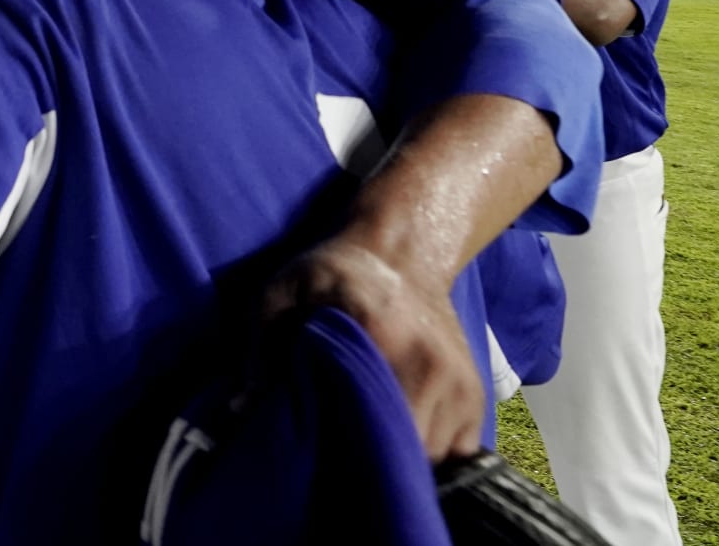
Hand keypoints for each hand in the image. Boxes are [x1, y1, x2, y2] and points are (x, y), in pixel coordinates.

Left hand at [261, 237, 483, 460]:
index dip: (345, 451)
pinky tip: (401, 438)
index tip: (322, 457)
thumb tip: (243, 406)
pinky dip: (432, 452)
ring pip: (434, 456)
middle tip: (341, 458)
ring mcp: (459, 382)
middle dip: (373, 465)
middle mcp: (428, 365)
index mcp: (379, 338)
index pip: (370, 425)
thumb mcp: (282, 290)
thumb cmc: (331, 273)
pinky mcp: (475, 392)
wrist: (399, 253)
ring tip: (369, 447)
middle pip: (406, 451)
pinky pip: (460, 448)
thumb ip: (261, 345)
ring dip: (403, 460)